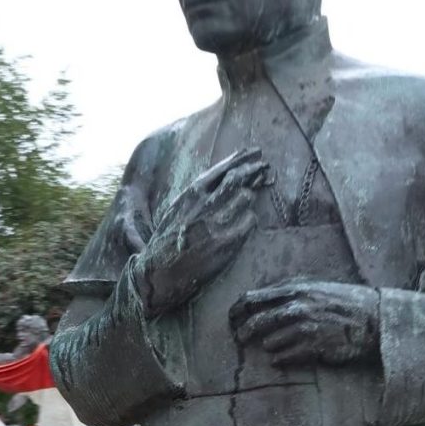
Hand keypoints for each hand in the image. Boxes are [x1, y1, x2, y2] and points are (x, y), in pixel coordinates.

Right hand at [130, 149, 268, 315]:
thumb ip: (198, 194)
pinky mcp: (226, 243)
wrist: (160, 273)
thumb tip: (223, 178)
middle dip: (253, 169)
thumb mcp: (177, 209)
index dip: (240, 158)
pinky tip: (246, 222)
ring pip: (245, 198)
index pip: (220, 169)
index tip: (254, 152)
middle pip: (236, 178)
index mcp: (189, 195)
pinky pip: (249, 222)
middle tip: (265, 166)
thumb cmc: (168, 241)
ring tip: (248, 199)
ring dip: (249, 198)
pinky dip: (250, 220)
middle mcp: (203, 206)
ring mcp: (216, 224)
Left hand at [229, 282, 379, 366]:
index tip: (232, 318)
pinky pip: (284, 358)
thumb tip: (260, 297)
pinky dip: (279, 359)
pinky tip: (282, 358)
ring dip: (268, 346)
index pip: (251, 298)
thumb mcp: (314, 285)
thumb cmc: (342, 301)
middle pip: (255, 322)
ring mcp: (305, 328)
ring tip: (274, 346)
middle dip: (243, 333)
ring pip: (269, 343)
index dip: (236, 310)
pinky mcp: (314, 348)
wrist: (373, 319)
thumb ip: (288, 289)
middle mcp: (297, 307)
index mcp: (294, 289)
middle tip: (240, 339)